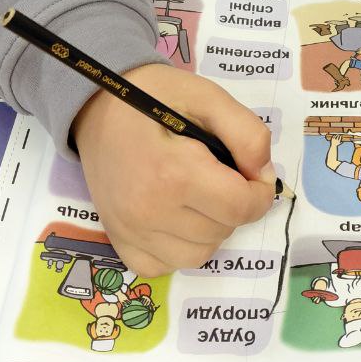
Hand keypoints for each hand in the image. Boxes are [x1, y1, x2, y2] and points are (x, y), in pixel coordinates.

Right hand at [73, 64, 275, 276]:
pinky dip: (180, 246)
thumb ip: (246, 132)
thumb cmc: (154, 96)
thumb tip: (263, 173)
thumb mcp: (207, 96)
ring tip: (199, 193)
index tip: (253, 172)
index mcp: (174, 173)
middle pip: (223, 229)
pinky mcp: (119, 242)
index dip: (260, 191)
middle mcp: (149, 212)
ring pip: (199, 254)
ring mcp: (131, 232)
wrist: (97, 107)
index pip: (240, 207)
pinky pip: (166, 265)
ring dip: (211, 228)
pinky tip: (176, 215)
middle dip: (234, 203)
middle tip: (219, 172)